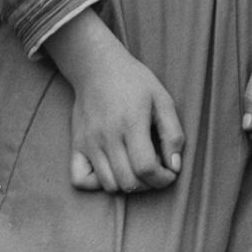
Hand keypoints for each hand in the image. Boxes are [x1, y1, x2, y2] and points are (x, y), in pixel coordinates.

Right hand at [46, 9, 184, 193]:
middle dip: (149, 184)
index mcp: (131, 122)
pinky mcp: (77, 144)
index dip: (163, 178)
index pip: (146, 168)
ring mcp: (89, 142)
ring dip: (127, 184)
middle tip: (154, 168)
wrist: (96, 65)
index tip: (169, 172)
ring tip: (134, 167)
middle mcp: (107, 136)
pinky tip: (110, 170)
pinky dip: (96, 183)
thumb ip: (173, 134)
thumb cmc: (133, 81)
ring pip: (109, 185)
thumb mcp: (162, 99)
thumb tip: (174, 166)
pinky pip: (80, 179)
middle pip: (129, 182)